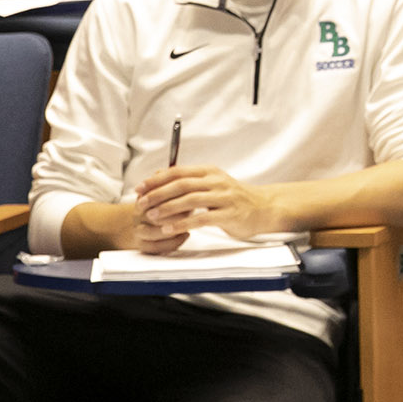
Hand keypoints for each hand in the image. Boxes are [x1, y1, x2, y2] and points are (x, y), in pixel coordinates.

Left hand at [132, 165, 279, 250]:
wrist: (263, 207)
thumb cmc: (233, 197)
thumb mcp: (211, 183)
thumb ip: (188, 180)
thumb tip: (158, 176)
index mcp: (209, 172)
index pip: (178, 172)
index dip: (156, 180)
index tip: (139, 188)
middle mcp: (216, 181)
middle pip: (182, 184)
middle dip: (158, 194)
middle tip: (141, 204)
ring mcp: (224, 197)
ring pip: (191, 200)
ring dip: (168, 208)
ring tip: (152, 216)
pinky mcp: (229, 214)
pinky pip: (202, 219)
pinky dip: (184, 224)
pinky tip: (170, 229)